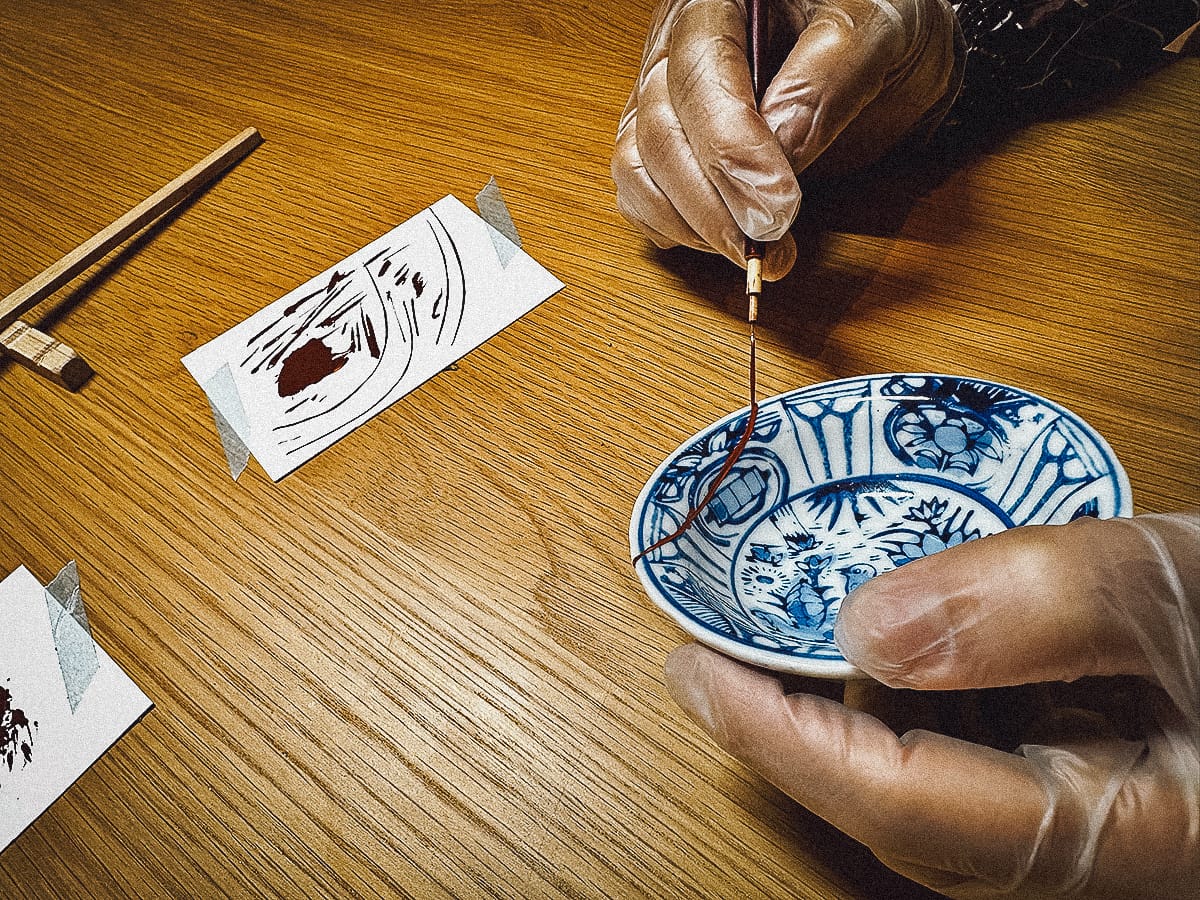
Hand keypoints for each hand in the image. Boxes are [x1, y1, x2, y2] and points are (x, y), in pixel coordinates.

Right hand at [612, 0, 960, 279]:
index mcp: (719, 1)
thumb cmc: (881, 24)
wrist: (890, 52)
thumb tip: (780, 147)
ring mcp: (663, 101)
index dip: (730, 147)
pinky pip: (641, 196)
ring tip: (757, 252)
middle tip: (771, 242)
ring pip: (638, 170)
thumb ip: (828, 77)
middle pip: (659, 131)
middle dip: (713, 202)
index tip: (776, 204)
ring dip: (692, 226)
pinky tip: (729, 241)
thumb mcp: (878, 30)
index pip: (698, 74)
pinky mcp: (665, 150)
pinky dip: (678, 232)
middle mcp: (676, 47)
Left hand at [664, 513, 1198, 896]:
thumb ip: (1039, 608)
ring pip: (927, 791)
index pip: (898, 799)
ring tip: (785, 643)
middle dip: (794, 738)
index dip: (779, 738)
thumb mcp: (1184, 592)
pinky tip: (896, 644)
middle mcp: (1086, 851)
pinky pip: (973, 758)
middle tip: (719, 657)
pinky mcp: (1091, 784)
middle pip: (899, 811)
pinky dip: (913, 703)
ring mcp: (1088, 821)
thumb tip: (869, 623)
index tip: (693, 672)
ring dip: (845, 720)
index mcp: (1114, 832)